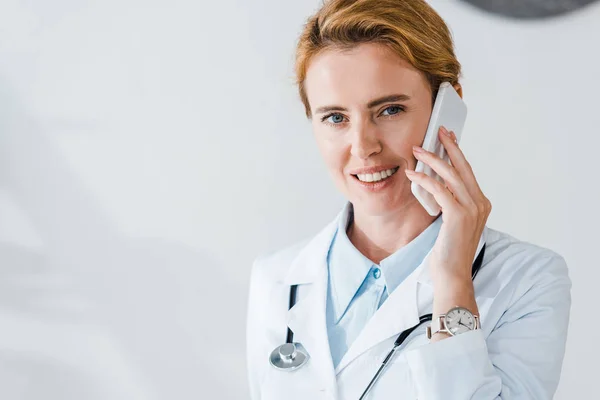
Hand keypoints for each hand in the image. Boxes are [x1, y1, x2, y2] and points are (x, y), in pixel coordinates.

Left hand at [404, 126, 491, 340]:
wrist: (452, 274)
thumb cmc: (448, 251)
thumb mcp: (452, 223)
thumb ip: (450, 204)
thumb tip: (435, 186)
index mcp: (481, 204)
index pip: (468, 172)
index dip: (457, 154)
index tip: (448, 139)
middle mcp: (480, 203)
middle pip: (463, 168)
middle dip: (450, 147)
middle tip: (438, 131)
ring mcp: (472, 209)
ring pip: (451, 176)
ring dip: (432, 160)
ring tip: (417, 150)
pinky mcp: (458, 216)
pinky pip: (439, 190)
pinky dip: (424, 180)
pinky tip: (412, 174)